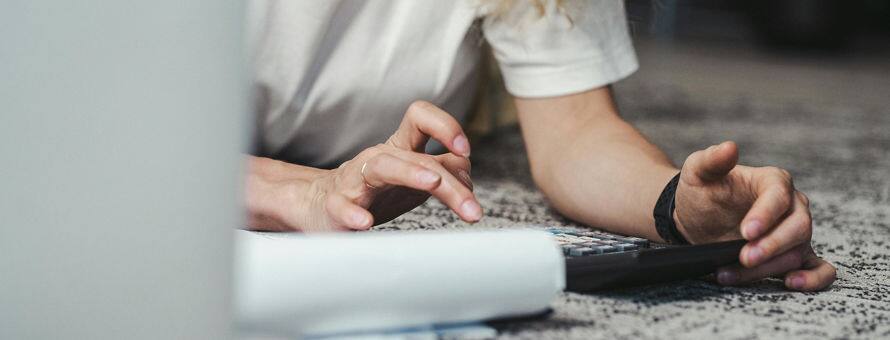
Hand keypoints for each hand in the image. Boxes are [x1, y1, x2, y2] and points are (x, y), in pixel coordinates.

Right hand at [246, 101, 478, 231]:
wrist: (320, 207)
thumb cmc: (375, 192)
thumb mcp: (414, 178)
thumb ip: (444, 171)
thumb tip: (468, 174)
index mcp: (399, 148)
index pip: (421, 118)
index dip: (446, 126)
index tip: (466, 150)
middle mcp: (379, 158)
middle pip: (419, 158)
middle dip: (450, 184)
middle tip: (473, 211)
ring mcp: (356, 180)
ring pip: (384, 167)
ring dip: (410, 173)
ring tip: (431, 184)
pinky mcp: (336, 206)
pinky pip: (343, 206)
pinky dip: (354, 214)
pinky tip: (365, 224)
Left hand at [674, 141, 835, 290]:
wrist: (697, 217)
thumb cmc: (702, 191)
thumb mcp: (698, 171)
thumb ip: (711, 159)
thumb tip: (729, 147)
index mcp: (773, 181)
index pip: (779, 197)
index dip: (765, 216)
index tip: (746, 232)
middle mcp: (792, 206)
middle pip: (797, 227)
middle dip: (770, 246)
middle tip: (743, 257)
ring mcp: (794, 232)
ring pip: (797, 252)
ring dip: (767, 268)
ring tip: (730, 273)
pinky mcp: (792, 254)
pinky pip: (819, 268)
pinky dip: (813, 278)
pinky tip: (791, 283)